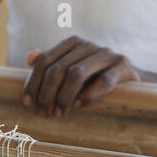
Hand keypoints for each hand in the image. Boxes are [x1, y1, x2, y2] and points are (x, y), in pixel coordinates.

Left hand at [23, 36, 139, 115]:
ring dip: (64, 96)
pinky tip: (79, 106)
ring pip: (77, 73)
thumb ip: (51, 64)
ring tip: (60, 113)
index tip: (28, 103)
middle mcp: (88, 45)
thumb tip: (29, 57)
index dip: (33, 82)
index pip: (44, 60)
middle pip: (58, 68)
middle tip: (45, 113)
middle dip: (47, 93)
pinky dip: (89, 95)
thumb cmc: (94, 78)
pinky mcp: (123, 66)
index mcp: (72, 43)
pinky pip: (104, 81)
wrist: (129, 80)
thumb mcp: (71, 69)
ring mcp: (106, 54)